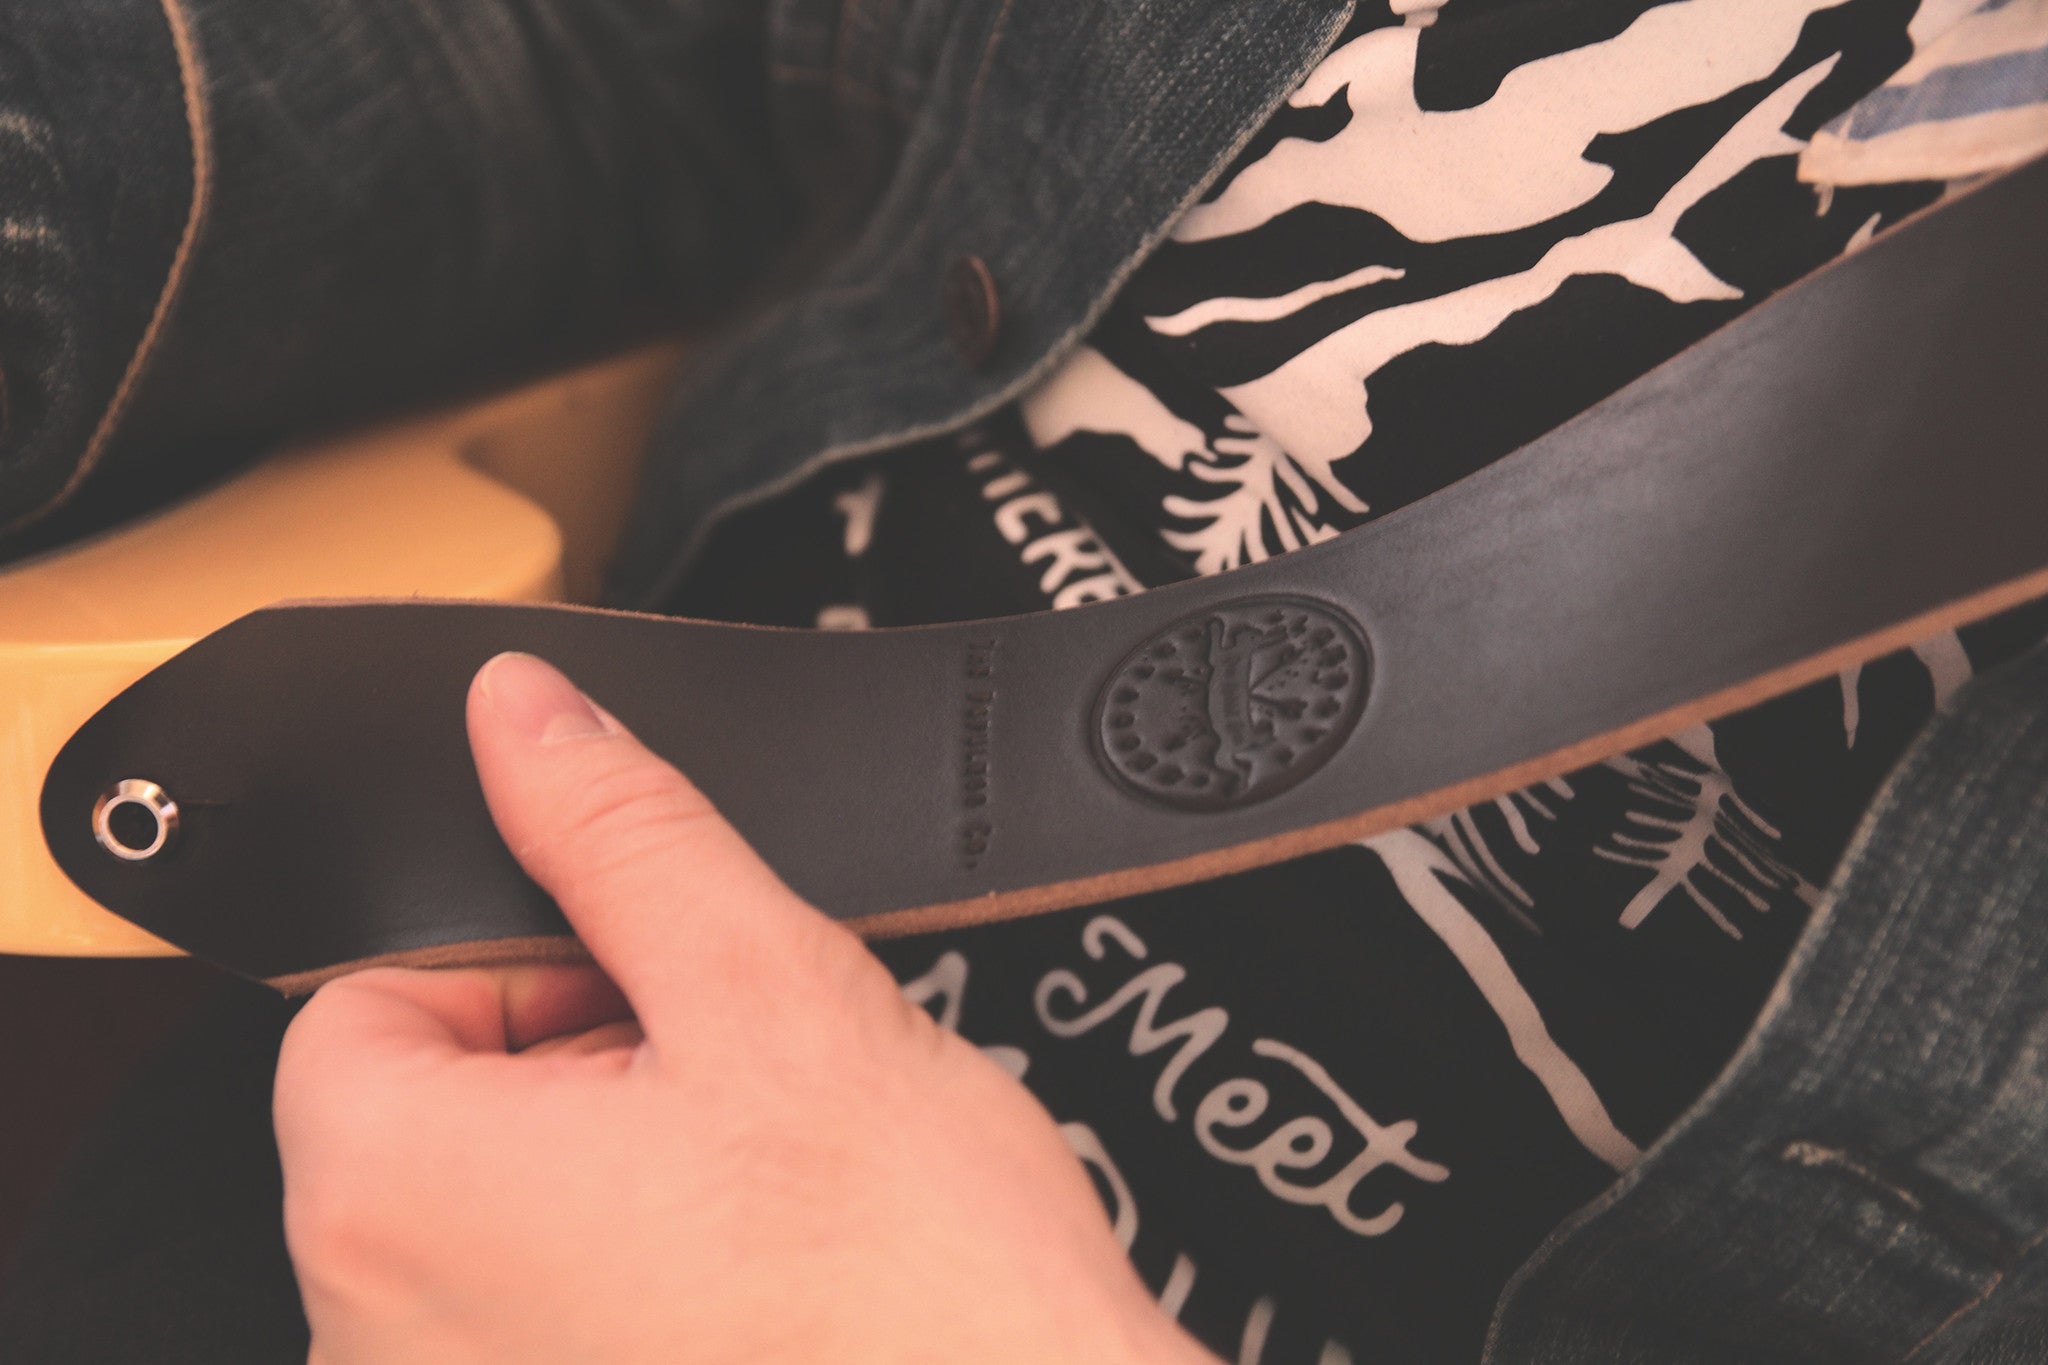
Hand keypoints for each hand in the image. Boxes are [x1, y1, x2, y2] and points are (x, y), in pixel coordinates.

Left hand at [273, 652, 1213, 1364]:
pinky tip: (754, 1275)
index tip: (644, 987)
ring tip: (758, 1185)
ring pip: (492, 1226)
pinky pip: (539, 1322)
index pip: (361, 1002)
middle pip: (428, 1118)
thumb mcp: (769, 986)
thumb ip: (618, 829)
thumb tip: (524, 716)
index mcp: (393, 1200)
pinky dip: (627, 1280)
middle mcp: (381, 1337)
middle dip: (571, 1064)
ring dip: (608, 1174)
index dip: (521, 962)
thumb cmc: (918, 1282)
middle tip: (726, 1082)